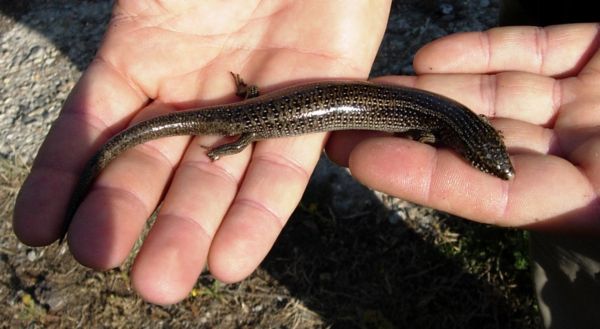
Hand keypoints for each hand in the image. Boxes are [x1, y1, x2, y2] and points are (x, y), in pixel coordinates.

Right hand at [13, 0, 390, 303]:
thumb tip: (88, 97)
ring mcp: (255, 103)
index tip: (40, 230)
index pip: (97, 127)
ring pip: (217, 179)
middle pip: (157, 164)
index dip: (67, 176)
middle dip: (127, 213)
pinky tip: (230, 259)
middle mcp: (197, 89)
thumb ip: (128, 18)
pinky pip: (284, 173)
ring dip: (188, 231)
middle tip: (106, 260)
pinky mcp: (314, 111)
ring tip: (161, 281)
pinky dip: (258, 217)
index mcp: (147, 54)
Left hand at [327, 23, 599, 234]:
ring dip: (433, 91)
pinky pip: (530, 53)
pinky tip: (429, 57)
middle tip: (346, 122)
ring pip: (495, 97)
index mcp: (595, 197)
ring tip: (373, 87)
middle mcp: (583, 152)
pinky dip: (480, 52)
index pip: (496, 198)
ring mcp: (584, 103)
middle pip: (481, 144)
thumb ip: (576, 191)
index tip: (362, 159)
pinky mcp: (590, 56)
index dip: (427, 179)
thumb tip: (496, 173)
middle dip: (411, 131)